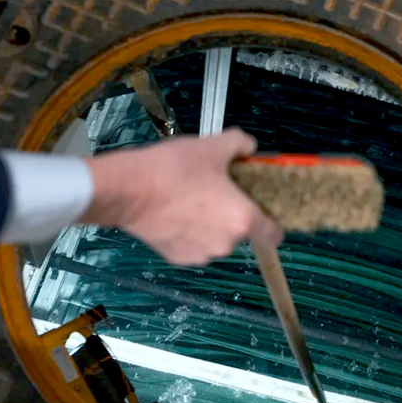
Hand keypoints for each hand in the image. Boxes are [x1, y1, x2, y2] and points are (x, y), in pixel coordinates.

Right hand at [83, 129, 282, 265]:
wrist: (127, 190)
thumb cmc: (175, 168)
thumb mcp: (213, 146)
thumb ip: (240, 144)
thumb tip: (249, 146)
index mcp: (243, 219)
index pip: (274, 235)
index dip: (272, 222)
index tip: (262, 209)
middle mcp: (226, 244)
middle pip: (241, 233)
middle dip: (232, 215)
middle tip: (216, 191)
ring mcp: (201, 255)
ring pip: (216, 240)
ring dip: (211, 225)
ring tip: (191, 199)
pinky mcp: (177, 258)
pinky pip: (193, 245)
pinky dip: (189, 233)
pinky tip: (174, 212)